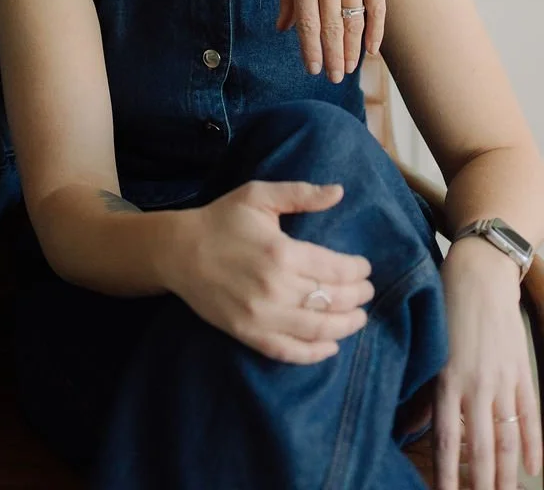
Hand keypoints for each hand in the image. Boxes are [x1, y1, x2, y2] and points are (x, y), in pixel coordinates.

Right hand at [159, 179, 372, 363]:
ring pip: (318, 329)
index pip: (336, 269)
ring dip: (346, 326)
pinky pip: (290, 352)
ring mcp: (262, 316)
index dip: (357, 271)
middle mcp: (276, 288)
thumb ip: (300, 194)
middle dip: (357, 297)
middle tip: (367, 292)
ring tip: (358, 318)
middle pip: (332, 300)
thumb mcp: (258, 196)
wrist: (178, 251)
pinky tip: (331, 347)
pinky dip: (315, 354)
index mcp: (281, 252)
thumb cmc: (221, 219)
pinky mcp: (249, 334)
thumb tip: (339, 191)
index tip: (365, 268)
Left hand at [279, 0, 384, 80]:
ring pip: (354, 21)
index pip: (307, 22)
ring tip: (349, 69)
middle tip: (334, 78)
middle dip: (333, 56)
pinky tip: (371, 50)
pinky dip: (375, 31)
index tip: (314, 69)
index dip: (311, 49)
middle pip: (332, 26)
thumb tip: (283, 29)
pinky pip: (376, 7)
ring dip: (352, 49)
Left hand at [433, 239, 541, 489]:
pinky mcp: (522, 372)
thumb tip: (409, 426)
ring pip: (508, 439)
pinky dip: (534, 445)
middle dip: (482, 484)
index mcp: (447, 379)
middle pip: (482, 448)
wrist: (481, 273)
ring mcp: (503, 381)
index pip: (446, 438)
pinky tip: (533, 470)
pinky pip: (530, 416)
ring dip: (508, 474)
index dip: (447, 473)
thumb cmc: (444, 304)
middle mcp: (477, 385)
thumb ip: (422, 389)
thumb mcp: (426, 345)